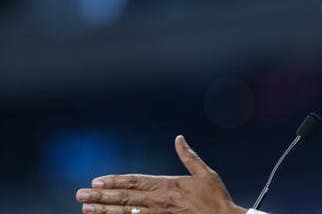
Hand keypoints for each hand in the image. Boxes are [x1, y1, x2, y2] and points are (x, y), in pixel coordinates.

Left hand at [76, 135, 246, 213]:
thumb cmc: (216, 198)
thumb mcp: (205, 173)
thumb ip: (189, 157)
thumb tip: (179, 139)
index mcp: (168, 184)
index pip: (135, 181)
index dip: (115, 180)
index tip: (97, 180)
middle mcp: (159, 200)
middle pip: (125, 197)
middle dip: (101, 195)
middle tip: (80, 194)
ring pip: (126, 212)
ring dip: (104, 210)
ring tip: (86, 208)